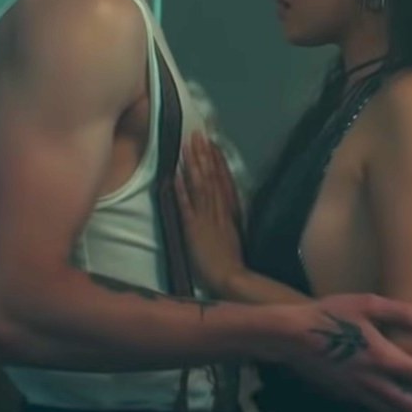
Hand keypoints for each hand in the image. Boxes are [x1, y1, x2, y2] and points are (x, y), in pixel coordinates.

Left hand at [176, 132, 244, 294]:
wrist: (232, 277)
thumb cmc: (233, 260)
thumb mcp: (236, 232)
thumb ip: (230, 216)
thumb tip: (226, 201)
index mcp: (229, 210)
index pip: (223, 179)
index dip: (217, 160)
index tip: (212, 143)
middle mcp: (218, 209)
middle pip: (211, 176)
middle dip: (204, 154)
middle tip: (197, 134)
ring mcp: (206, 217)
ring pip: (200, 185)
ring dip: (193, 164)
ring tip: (187, 146)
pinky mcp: (193, 229)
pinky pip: (186, 206)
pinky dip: (181, 190)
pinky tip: (175, 175)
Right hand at [281, 293, 411, 411]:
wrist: (292, 336)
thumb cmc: (330, 315)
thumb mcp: (365, 304)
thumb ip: (399, 312)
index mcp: (382, 359)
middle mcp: (373, 382)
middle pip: (411, 405)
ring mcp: (357, 392)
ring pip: (392, 411)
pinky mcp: (343, 394)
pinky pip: (374, 407)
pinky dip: (390, 407)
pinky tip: (388, 394)